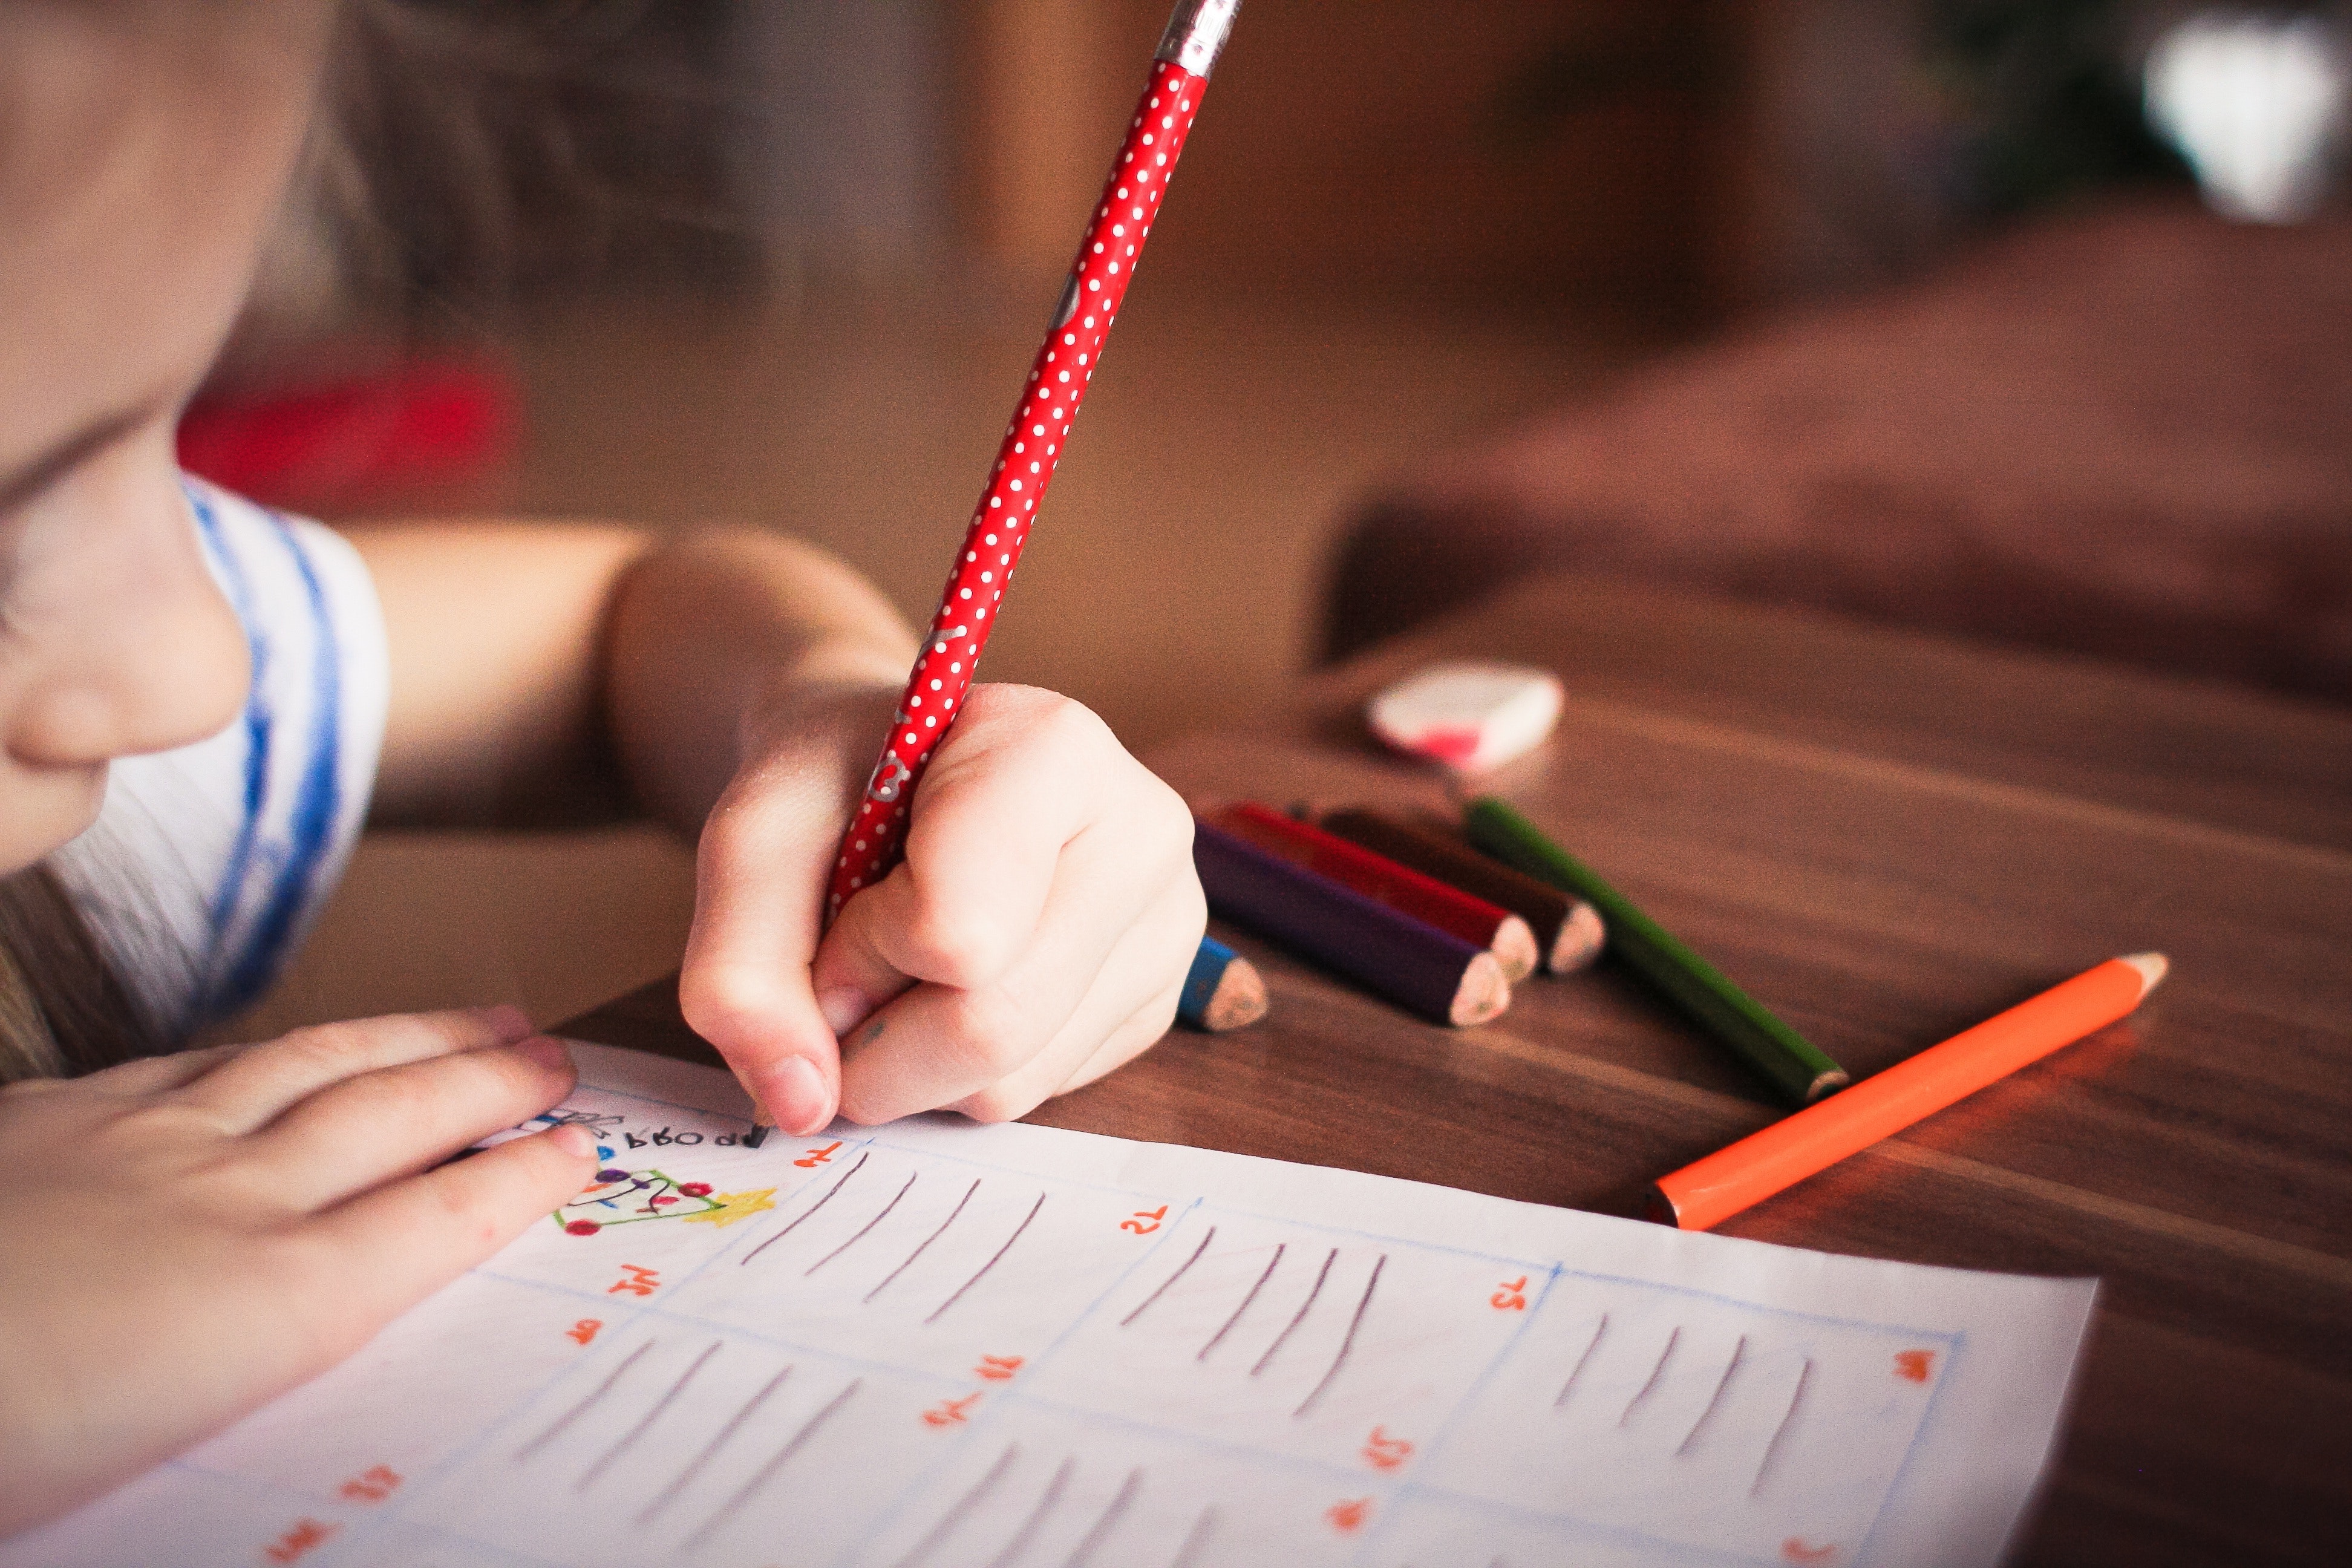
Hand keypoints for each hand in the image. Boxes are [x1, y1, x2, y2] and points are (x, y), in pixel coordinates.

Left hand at [0, 1008, 594, 1537]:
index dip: (520, 1176)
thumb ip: (257, 1373)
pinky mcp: (53, 1117)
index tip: (578, 1149)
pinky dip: (270, 1048)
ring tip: (475, 1016)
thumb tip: (316, 1334)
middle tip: (555, 1054)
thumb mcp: (161, 1456)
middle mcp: (228, 1202)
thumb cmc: (8, 1439)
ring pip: (312, 1064)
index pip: (438, 1220)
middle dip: (490, 1080)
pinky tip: (287, 1044)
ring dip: (410, 1037)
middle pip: (395, 1117)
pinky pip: (195, 1062)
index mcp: (269, 1304)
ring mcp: (139, 1143)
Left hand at [681, 681, 1204, 1134]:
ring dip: (911, 1064)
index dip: (859, 953)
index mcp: (1055, 749)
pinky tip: (954, 990)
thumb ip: (739, 967)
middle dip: (875, 1039)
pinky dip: (959, 1074)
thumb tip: (800, 1103)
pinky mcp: (1159, 1003)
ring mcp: (1168, 925)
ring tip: (902, 969)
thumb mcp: (751, 838)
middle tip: (843, 977)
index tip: (838, 905)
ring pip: (1011, 1082)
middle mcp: (1142, 832)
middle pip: (991, 1028)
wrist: (897, 774)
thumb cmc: (833, 785)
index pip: (956, 933)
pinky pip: (1038, 1096)